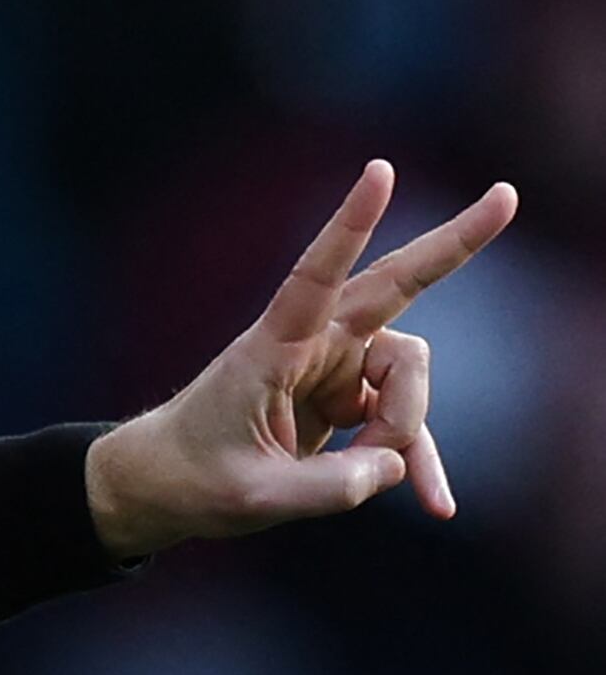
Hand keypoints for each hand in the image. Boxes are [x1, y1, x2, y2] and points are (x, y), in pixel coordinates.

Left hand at [85, 160, 518, 560]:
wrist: (168, 484)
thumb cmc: (196, 478)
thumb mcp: (256, 497)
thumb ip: (330, 487)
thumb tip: (393, 467)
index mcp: (272, 346)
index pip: (315, 275)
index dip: (350, 224)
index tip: (380, 171)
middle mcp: (311, 343)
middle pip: (393, 285)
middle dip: (453, 245)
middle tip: (507, 196)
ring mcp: (335, 367)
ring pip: (407, 376)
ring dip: (403, 428)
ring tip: (363, 472)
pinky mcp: (349, 398)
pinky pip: (403, 423)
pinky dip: (415, 462)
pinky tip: (436, 504)